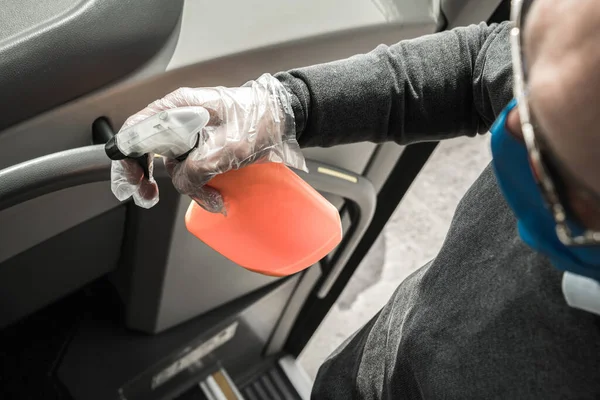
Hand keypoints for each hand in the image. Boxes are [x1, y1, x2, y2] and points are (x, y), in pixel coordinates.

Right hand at [110, 73, 305, 211]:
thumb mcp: (228, 146)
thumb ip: (197, 167)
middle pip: (147, 148)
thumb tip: (182, 183)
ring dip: (189, 187)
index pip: (136, 129)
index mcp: (178, 107)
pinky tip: (214, 196)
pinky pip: (191, 169)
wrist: (285, 118)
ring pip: (173, 165)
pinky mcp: (203, 146)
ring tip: (211, 198)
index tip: (134, 181)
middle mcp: (179, 117)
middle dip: (147, 176)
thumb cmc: (261, 119)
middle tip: (148, 195)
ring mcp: (191, 132)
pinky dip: (200, 185)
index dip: (127, 157)